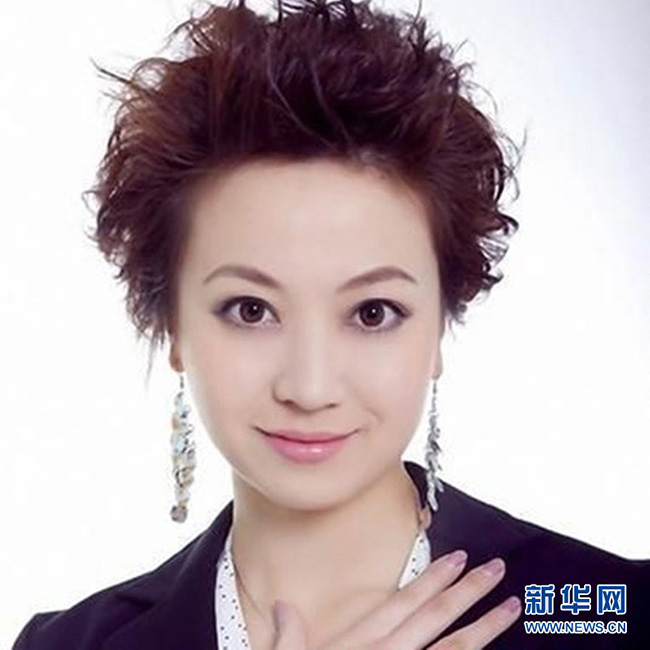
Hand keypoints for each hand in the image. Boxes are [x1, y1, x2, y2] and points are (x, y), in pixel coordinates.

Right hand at [271, 550, 520, 649]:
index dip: (432, 579)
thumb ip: (288, 635)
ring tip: (510, 607)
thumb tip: (282, 605)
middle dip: (468, 591)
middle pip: (435, 618)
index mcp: (360, 643)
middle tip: (496, 568)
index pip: (404, 602)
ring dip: (484, 627)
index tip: (457, 558)